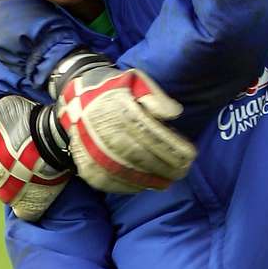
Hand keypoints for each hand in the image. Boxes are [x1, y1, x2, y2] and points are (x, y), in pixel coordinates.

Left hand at [0, 95, 72, 220]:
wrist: (49, 141)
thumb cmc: (27, 121)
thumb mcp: (4, 108)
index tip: (3, 143)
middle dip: (4, 167)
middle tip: (25, 157)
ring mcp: (8, 192)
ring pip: (8, 191)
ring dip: (19, 184)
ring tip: (36, 174)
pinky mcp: (26, 206)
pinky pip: (26, 211)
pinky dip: (31, 204)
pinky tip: (41, 195)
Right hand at [50, 51, 196, 193]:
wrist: (77, 101)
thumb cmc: (115, 91)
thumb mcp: (137, 82)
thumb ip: (155, 96)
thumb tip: (175, 113)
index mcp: (117, 109)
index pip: (150, 133)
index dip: (172, 147)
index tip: (190, 155)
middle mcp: (103, 132)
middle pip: (141, 156)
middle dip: (166, 167)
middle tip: (183, 171)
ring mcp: (92, 152)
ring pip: (127, 173)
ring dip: (151, 180)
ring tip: (168, 181)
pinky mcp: (87, 167)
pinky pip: (111, 183)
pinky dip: (131, 186)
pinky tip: (146, 184)